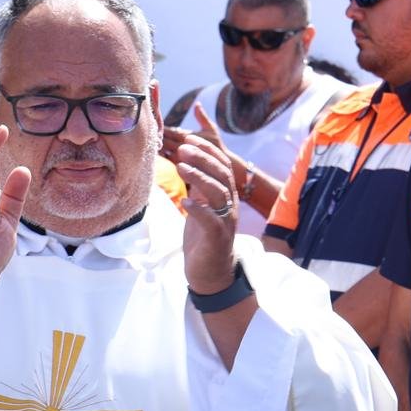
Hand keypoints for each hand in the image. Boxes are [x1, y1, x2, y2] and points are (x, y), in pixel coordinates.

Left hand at [171, 129, 241, 292]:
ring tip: (181, 167)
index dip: (207, 150)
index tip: (189, 138)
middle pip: (222, 175)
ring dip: (200, 178)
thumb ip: (197, 187)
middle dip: (203, 159)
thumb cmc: (203, 238)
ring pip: (218, 194)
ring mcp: (225, 222)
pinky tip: (184, 200)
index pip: (222, 165)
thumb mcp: (199, 206)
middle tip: (183, 148)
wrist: (212, 272)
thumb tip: (185, 162)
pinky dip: (198, 209)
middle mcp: (229, 206)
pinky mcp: (217, 238)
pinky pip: (211, 221)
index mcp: (225, 196)